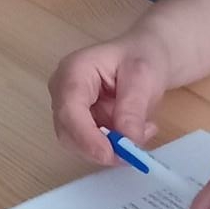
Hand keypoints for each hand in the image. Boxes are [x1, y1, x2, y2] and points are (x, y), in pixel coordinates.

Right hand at [49, 32, 170, 163]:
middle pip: (69, 133)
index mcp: (73, 71)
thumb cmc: (143, 56)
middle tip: (134, 152)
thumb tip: (128, 143)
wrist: (147, 53)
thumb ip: (133, 109)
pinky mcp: (80, 123)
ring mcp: (69, 109)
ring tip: (143, 129)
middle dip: (101, 148)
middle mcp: (63, 92)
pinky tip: (137, 130)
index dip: (86, 137)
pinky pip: (93, 145)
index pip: (69, 110)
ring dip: (112, 148)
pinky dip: (116, 146)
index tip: (110, 155)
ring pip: (80, 144)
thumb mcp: (144, 78)